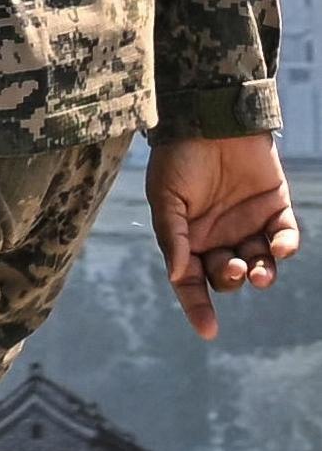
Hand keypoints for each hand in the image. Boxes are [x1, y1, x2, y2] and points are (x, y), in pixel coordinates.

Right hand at [146, 132, 298, 339]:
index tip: (209, 331)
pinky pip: (284, 238)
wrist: (210, 119)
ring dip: (262, 274)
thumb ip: (171, 236)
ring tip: (259, 272)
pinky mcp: (275, 209)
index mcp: (187, 239)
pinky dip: (284, 247)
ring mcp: (248, 224)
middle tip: (233, 268)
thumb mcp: (165, 198)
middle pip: (228, 276)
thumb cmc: (179, 158)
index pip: (191, 282)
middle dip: (231, 280)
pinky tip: (279, 247)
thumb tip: (178, 275)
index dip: (198, 307)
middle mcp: (219, 237)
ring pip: (260, 264)